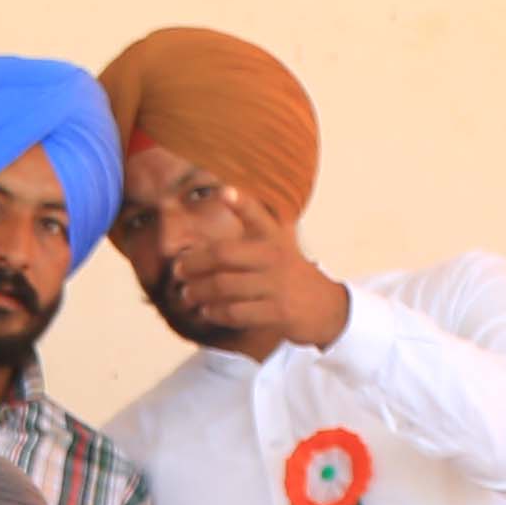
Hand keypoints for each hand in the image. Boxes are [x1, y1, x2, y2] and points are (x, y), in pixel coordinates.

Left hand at [165, 198, 353, 356]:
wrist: (326, 308)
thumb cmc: (290, 273)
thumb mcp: (280, 243)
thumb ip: (254, 224)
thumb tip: (222, 195)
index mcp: (275, 237)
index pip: (257, 214)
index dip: (241, 202)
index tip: (223, 192)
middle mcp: (275, 257)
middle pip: (224, 254)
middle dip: (195, 262)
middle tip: (179, 269)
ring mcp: (276, 285)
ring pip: (224, 286)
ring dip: (198, 291)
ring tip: (187, 294)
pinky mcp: (277, 312)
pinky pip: (235, 312)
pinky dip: (215, 312)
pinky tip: (207, 311)